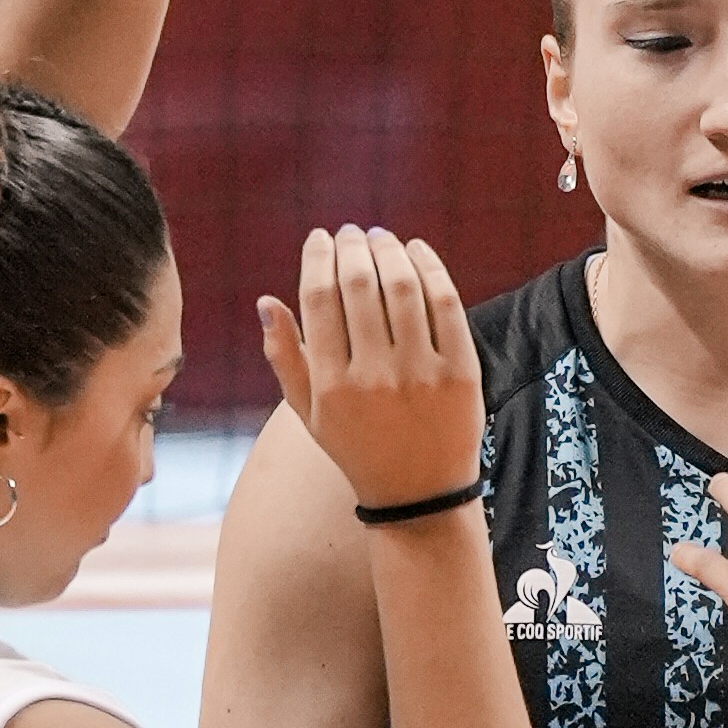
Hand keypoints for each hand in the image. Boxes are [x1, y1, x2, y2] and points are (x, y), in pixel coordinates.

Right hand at [255, 225, 480, 521]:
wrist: (420, 495)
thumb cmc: (357, 448)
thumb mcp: (309, 414)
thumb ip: (284, 358)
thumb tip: (266, 301)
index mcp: (330, 385)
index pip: (319, 298)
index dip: (317, 257)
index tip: (320, 239)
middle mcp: (373, 376)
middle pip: (358, 284)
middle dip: (352, 245)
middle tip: (351, 233)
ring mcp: (420, 374)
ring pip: (402, 286)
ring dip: (388, 249)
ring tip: (380, 238)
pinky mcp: (461, 372)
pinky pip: (445, 304)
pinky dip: (430, 267)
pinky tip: (416, 251)